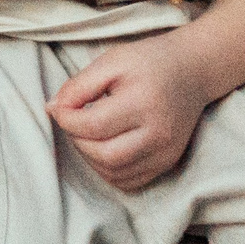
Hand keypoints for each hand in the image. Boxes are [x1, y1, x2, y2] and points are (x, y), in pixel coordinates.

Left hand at [46, 32, 212, 191]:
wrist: (191, 71)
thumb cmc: (147, 62)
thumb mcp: (110, 62)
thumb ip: (78, 86)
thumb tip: (53, 109)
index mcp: (144, 102)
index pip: (93, 126)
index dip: (66, 120)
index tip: (58, 108)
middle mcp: (159, 133)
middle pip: (104, 155)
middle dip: (77, 140)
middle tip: (72, 121)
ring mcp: (166, 152)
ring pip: (114, 172)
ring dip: (89, 157)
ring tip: (86, 132)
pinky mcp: (167, 163)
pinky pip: (128, 180)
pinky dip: (107, 169)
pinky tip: (102, 147)